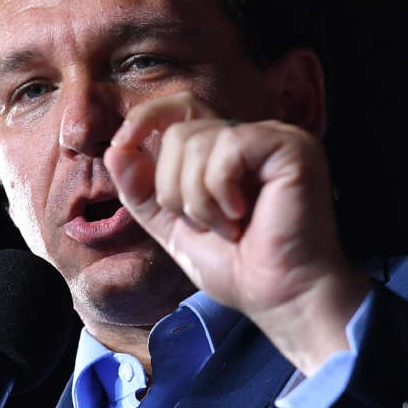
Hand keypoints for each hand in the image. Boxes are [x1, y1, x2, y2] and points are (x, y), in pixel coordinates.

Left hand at [104, 91, 367, 375]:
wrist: (280, 299)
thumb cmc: (237, 268)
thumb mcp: (171, 225)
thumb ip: (142, 189)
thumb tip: (116, 148)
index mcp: (226, 150)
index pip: (178, 108)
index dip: (143, 120)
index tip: (120, 146)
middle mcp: (251, 136)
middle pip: (178, 132)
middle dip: (172, 188)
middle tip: (204, 225)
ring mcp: (274, 137)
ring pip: (196, 141)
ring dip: (197, 198)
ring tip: (228, 227)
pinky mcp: (291, 146)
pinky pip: (227, 147)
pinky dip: (219, 190)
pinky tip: (242, 217)